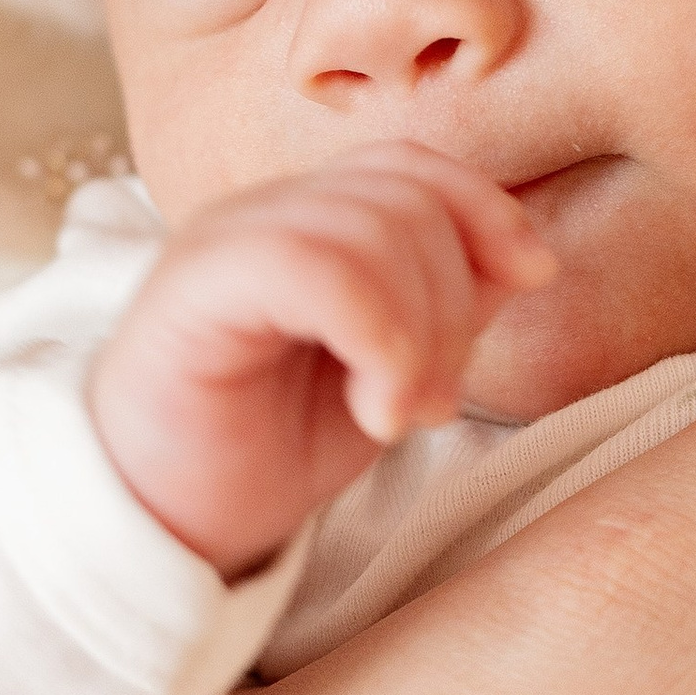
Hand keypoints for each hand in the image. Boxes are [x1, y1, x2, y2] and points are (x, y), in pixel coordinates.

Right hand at [89, 144, 556, 574]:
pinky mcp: (192, 287)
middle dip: (454, 301)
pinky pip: (312, 265)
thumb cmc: (266, 455)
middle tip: (435, 402)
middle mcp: (261, 216)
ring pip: (369, 227)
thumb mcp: (386, 377)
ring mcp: (223, 243)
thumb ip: (444, 311)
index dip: (485, 209)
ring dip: (419, 332)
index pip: (410, 166)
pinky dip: (376, 335)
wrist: (162, 527)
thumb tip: (522, 258)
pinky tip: (374, 408)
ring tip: (400, 414)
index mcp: (305, 223)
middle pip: (404, 196)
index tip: (533, 277)